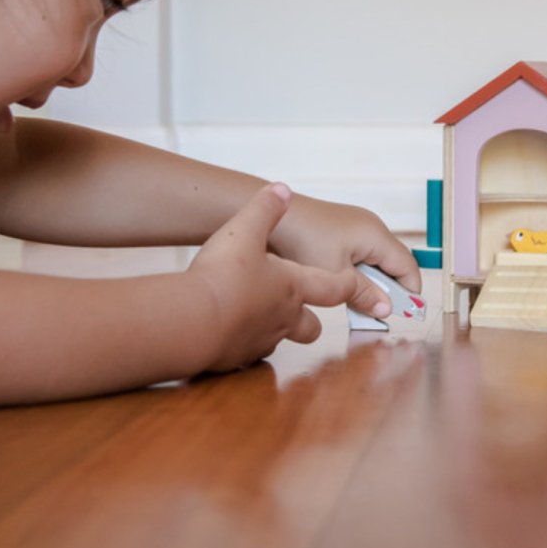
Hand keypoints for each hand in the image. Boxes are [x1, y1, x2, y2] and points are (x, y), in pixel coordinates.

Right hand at [188, 184, 386, 371]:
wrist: (194, 320)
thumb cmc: (224, 275)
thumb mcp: (245, 230)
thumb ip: (265, 209)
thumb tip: (281, 190)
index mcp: (293, 287)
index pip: (335, 288)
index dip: (346, 285)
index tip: (352, 284)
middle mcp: (285, 318)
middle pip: (311, 326)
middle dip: (311, 318)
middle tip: (300, 305)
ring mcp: (262, 340)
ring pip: (280, 339)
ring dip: (275, 329)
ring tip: (256, 313)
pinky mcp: (238, 357)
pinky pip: (248, 352)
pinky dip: (244, 341)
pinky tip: (229, 329)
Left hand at [269, 193, 422, 307]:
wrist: (267, 215)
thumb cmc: (301, 240)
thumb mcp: (335, 275)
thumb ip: (364, 294)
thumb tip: (387, 309)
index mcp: (376, 235)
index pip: (408, 266)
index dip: (409, 292)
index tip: (404, 315)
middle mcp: (370, 226)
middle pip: (393, 263)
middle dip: (389, 289)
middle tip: (377, 313)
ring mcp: (355, 225)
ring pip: (375, 260)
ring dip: (370, 282)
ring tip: (356, 302)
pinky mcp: (339, 229)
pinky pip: (359, 254)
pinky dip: (356, 272)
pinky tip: (339, 286)